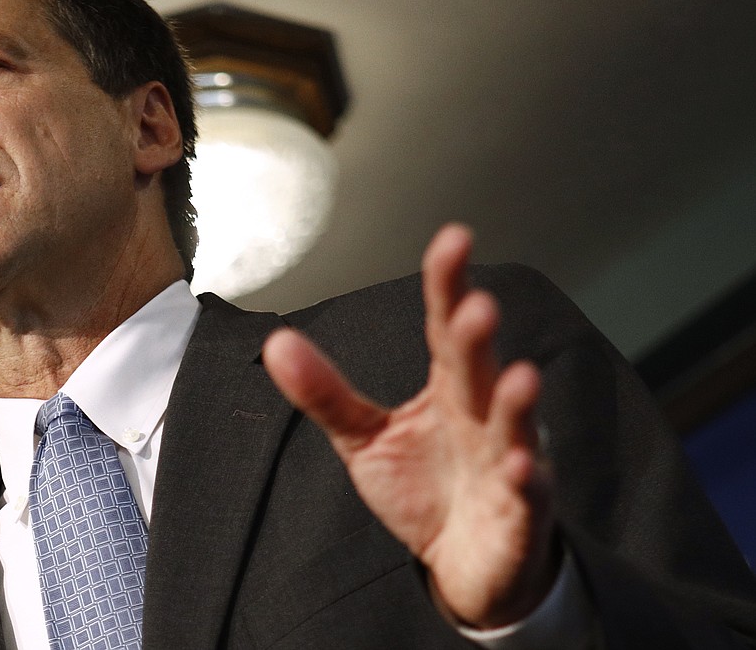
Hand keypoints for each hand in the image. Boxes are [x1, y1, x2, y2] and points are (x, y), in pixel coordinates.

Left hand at [263, 223, 558, 627]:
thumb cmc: (422, 489)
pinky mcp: (520, 513)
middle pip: (477, 370)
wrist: (465, 564)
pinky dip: (527, 480)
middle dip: (478, 338)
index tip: (453, 240)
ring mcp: (506, 462)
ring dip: (516, 403)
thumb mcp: (363, 438)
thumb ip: (326, 392)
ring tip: (520, 376)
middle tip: (476, 306)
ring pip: (513, 426)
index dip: (448, 285)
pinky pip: (527, 494)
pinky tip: (522, 466)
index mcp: (448, 390)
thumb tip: (277, 342)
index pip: (445, 329)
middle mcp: (481, 416)